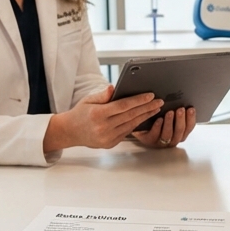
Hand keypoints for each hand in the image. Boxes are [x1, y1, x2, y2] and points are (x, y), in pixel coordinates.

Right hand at [43, 86, 162, 151]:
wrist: (70, 132)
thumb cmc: (80, 112)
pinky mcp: (110, 144)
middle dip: (147, 108)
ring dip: (145, 116)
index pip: (123, 106)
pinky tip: (144, 117)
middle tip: (159, 102)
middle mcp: (103, 127)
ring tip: (155, 109)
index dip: (138, 100)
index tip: (150, 95)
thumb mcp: (88, 99)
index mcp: (98, 114)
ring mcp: (107, 138)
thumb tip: (114, 87)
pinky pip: (127, 132)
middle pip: (130, 116)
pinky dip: (137, 124)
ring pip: (131, 125)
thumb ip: (103, 95)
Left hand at [133, 106, 195, 148]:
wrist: (140, 125)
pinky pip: (154, 136)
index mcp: (180, 133)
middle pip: (179, 132)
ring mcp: (161, 142)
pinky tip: (159, 119)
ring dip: (169, 123)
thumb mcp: (169, 115)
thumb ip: (177, 112)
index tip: (190, 109)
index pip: (189, 127)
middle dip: (181, 119)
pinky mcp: (149, 141)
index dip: (191, 118)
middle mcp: (172, 139)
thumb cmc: (157, 119)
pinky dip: (157, 127)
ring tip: (169, 112)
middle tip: (180, 109)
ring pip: (168, 134)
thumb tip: (184, 101)